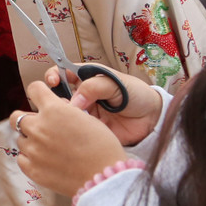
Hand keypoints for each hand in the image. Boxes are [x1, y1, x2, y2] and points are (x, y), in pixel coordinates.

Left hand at [16, 81, 128, 196]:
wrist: (104, 178)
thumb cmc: (102, 147)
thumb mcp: (87, 118)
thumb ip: (65, 111)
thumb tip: (56, 108)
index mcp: (53, 110)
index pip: (34, 89)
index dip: (38, 93)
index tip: (41, 99)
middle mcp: (38, 127)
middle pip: (17, 117)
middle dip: (28, 120)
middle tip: (42, 128)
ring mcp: (32, 149)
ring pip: (21, 139)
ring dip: (31, 141)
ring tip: (50, 149)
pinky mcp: (31, 169)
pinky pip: (22, 158)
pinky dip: (30, 158)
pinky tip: (46, 161)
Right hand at [45, 65, 162, 147]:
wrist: (153, 117)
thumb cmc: (136, 93)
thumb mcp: (116, 83)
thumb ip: (94, 87)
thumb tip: (74, 101)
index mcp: (87, 77)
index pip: (62, 73)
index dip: (53, 76)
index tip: (53, 82)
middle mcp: (82, 94)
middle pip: (58, 95)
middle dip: (55, 99)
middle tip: (63, 105)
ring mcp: (85, 112)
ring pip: (64, 113)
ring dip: (63, 116)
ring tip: (73, 119)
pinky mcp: (89, 129)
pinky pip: (75, 130)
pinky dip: (72, 131)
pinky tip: (77, 132)